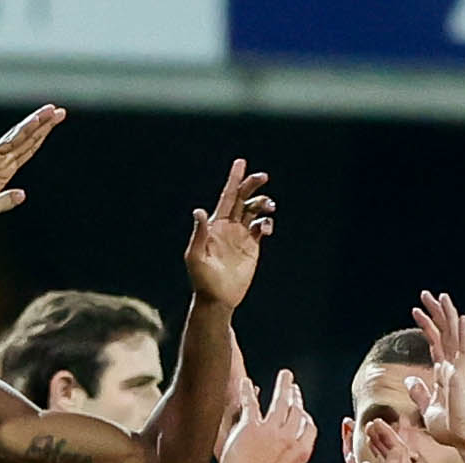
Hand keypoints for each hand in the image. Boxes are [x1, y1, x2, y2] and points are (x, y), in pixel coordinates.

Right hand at [0, 104, 64, 225]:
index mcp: (4, 169)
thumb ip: (7, 200)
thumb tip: (23, 195)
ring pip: (22, 136)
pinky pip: (11, 141)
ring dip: (37, 123)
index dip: (41, 137)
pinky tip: (35, 122)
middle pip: (28, 139)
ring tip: (52, 111)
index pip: (28, 149)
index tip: (54, 125)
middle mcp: (2, 159)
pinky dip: (24, 131)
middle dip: (45, 125)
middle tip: (60, 111)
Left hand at [186, 159, 274, 307]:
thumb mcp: (195, 256)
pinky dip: (266, 223)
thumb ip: (200, 233)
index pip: (227, 196)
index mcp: (215, 224)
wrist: (217, 298)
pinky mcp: (252, 247)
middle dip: (252, 185)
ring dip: (263, 204)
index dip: (233, 179)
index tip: (241, 162)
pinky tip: (265, 227)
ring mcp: (241, 236)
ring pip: (255, 210)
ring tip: (268, 207)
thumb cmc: (202, 279)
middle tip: (263, 176)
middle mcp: (229, 226)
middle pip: (243, 198)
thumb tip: (199, 211)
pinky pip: (261, 227)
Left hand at [221, 368, 315, 462]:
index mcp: (300, 452)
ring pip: (280, 402)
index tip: (303, 411)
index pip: (309, 428)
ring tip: (285, 375)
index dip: (306, 418)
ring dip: (283, 386)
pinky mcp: (250, 426)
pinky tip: (246, 382)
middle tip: (294, 388)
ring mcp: (270, 430)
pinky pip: (251, 404)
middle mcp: (288, 437)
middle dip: (297, 397)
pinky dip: (249, 391)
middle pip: (297, 411)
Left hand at [407, 291, 464, 453]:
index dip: (428, 326)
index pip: (436, 343)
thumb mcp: (428, 409)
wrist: (463, 442)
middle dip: (436, 313)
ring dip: (448, 316)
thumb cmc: (451, 429)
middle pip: (445, 334)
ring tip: (441, 296)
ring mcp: (459, 371)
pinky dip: (462, 335)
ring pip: (454, 337)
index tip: (416, 310)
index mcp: (444, 374)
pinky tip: (461, 319)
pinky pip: (463, 352)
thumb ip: (420, 393)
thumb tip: (411, 379)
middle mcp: (453, 368)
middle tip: (426, 294)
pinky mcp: (462, 378)